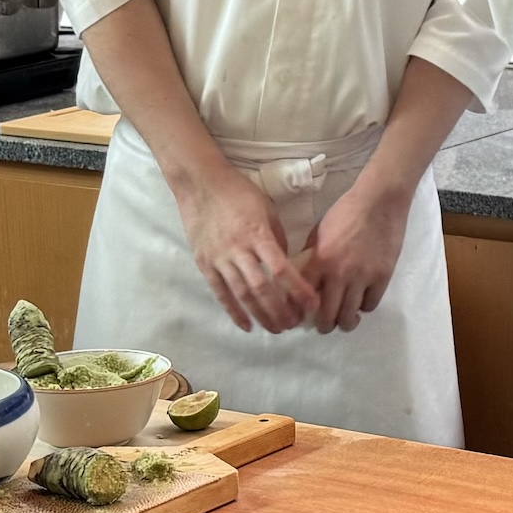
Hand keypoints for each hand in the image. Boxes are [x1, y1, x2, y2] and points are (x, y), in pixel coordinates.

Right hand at [172, 162, 313, 333]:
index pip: (281, 269)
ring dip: (260, 315)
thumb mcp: (266, 209)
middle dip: (280, 310)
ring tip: (276, 329)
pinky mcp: (204, 263)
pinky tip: (246, 325)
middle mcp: (239, 249)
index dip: (298, 290)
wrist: (201, 183)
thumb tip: (286, 263)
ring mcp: (219, 258)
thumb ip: (276, 238)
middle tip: (293, 324)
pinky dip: (233, 311)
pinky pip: (220, 292)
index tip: (311, 305)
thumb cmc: (238, 193)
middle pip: (262, 288)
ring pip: (241, 294)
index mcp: (258, 234)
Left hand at [305, 174, 411, 333]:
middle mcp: (339, 273)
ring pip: (350, 316)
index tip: (302, 316)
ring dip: (345, 322)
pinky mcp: (382, 277)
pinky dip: (365, 306)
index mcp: (320, 261)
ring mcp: (363, 277)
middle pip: (327, 316)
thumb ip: (312, 256)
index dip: (301, 312)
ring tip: (345, 319)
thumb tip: (304, 276)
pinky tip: (362, 300)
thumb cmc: (346, 212)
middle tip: (325, 325)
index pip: (304, 298)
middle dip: (324, 326)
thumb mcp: (319, 231)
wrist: (379, 201)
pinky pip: (371, 304)